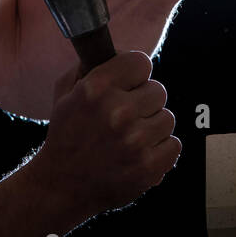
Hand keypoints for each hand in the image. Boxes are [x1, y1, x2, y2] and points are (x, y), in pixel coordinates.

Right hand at [34, 50, 180, 218]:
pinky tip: (140, 153)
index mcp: (96, 89)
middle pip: (158, 90)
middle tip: (127, 116)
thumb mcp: (65, 93)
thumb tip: (119, 51)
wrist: (61, 186)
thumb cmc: (66, 135)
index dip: (135, 73)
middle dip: (144, 102)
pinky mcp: (148, 166)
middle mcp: (118, 112)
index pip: (141, 62)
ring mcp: (135, 141)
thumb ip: (91, 65)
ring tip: (131, 137)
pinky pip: (174, 144)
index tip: (129, 84)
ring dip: (153, 126)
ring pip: (168, 118)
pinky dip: (160, 149)